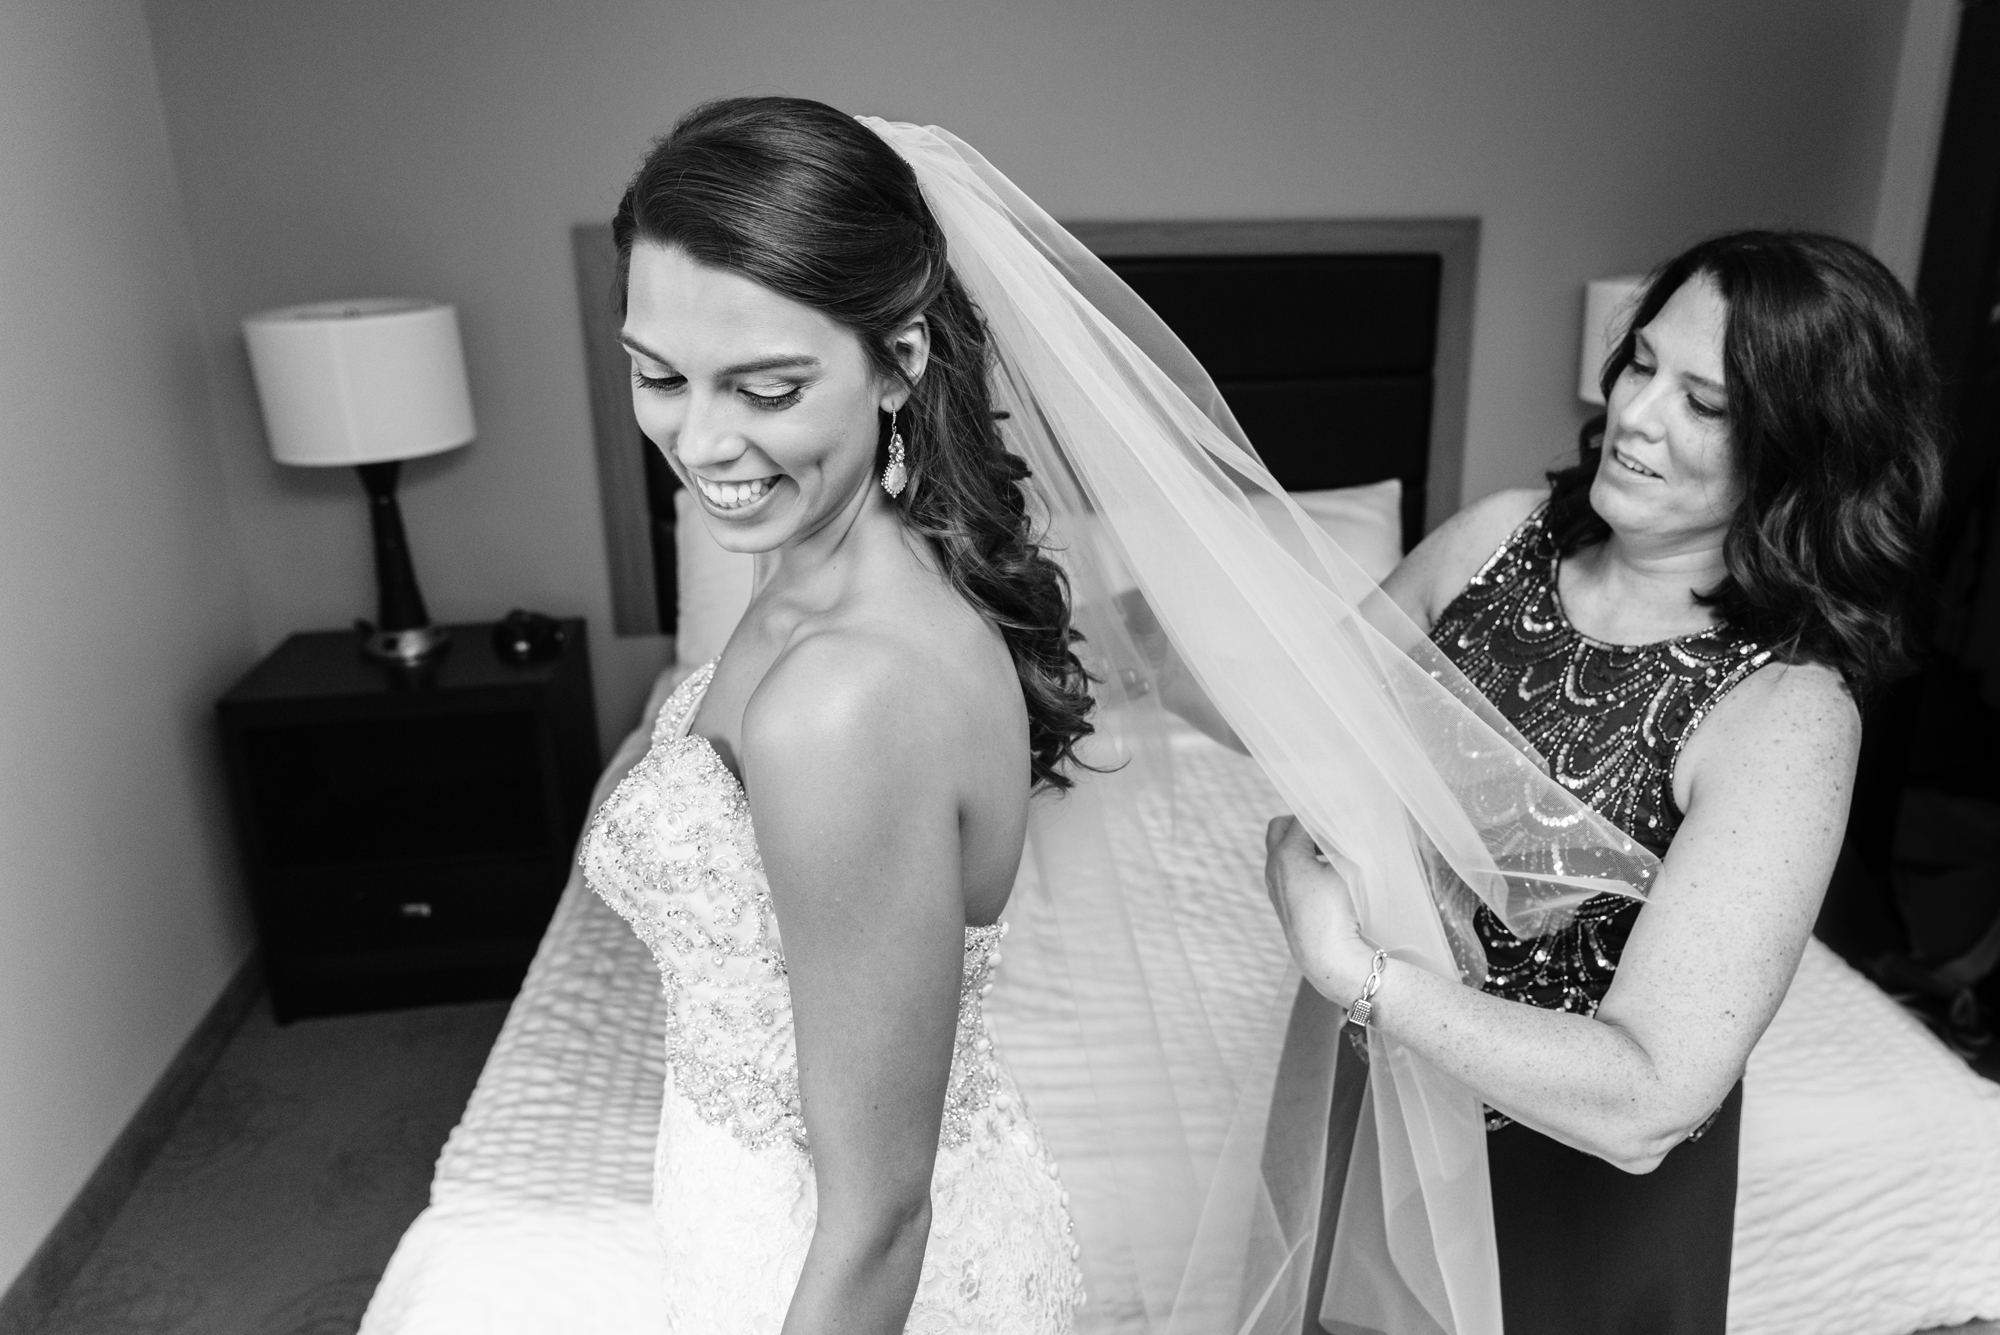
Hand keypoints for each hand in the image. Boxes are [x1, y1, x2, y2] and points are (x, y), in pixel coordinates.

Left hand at [1264, 815, 1373, 1000]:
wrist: (1328, 958)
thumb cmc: (1338, 912)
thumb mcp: (1349, 868)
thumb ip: (1351, 838)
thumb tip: (1362, 815)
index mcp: (1285, 854)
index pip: (1303, 817)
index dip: (1325, 811)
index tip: (1348, 810)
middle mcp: (1273, 867)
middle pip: (1280, 828)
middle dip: (1304, 822)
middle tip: (1330, 825)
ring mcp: (1275, 886)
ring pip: (1282, 851)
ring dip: (1304, 844)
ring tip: (1333, 847)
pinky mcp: (1282, 902)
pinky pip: (1288, 870)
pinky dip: (1303, 862)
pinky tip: (1328, 871)